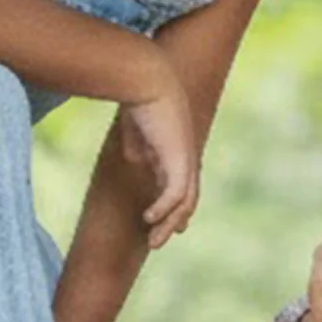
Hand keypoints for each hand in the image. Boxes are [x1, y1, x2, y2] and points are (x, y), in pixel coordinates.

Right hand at [119, 61, 199, 248]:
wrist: (146, 79)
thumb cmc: (138, 99)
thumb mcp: (136, 130)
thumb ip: (139, 146)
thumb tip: (135, 159)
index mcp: (176, 151)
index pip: (181, 186)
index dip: (174, 207)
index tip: (159, 222)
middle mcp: (186, 157)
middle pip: (187, 199)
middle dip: (172, 222)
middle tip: (156, 242)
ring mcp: (185, 158)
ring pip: (185, 201)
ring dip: (168, 223)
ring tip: (154, 241)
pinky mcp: (180, 158)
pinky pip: (176, 193)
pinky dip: (164, 209)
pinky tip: (148, 218)